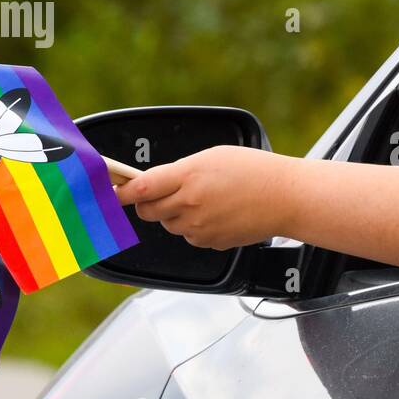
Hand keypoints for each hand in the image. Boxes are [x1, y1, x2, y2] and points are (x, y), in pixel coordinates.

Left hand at [114, 146, 291, 249]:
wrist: (286, 197)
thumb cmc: (254, 171)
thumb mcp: (212, 157)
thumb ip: (179, 171)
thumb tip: (154, 184)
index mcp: (188, 176)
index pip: (141, 188)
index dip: (121, 192)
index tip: (112, 193)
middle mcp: (190, 204)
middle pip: (148, 211)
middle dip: (148, 203)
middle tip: (160, 194)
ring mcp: (199, 227)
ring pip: (169, 224)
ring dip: (174, 214)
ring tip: (202, 200)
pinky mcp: (210, 242)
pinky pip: (190, 235)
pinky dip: (195, 227)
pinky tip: (216, 213)